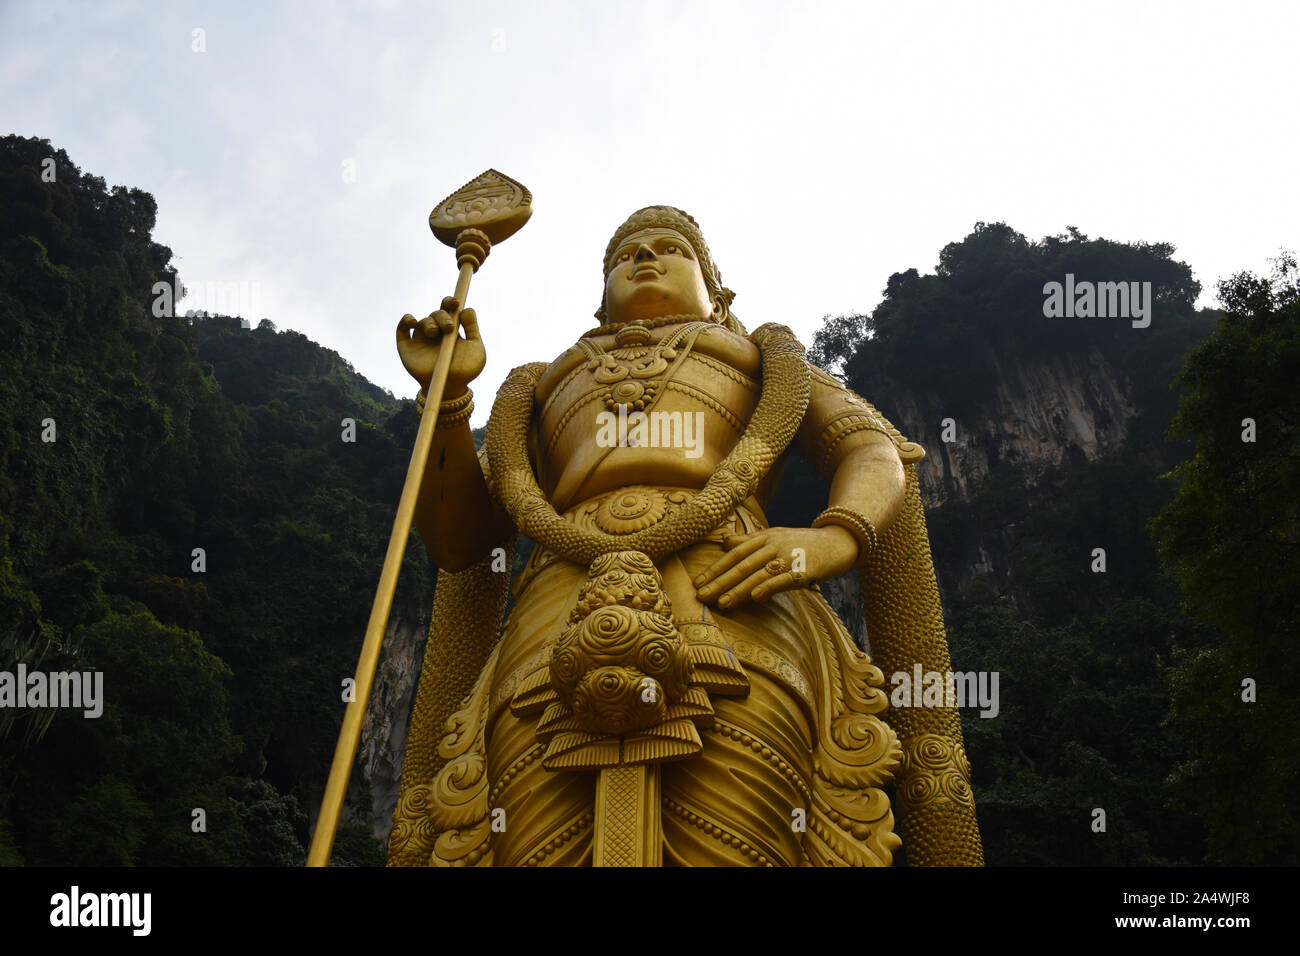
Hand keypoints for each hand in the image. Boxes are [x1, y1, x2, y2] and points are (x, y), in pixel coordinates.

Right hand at [396, 296, 485, 396]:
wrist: (451, 389)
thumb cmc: (466, 371)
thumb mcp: (475, 349)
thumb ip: (473, 329)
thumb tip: (467, 309)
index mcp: (451, 329)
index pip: (448, 309)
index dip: (450, 302)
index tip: (455, 302)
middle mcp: (435, 332)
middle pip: (436, 314)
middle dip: (443, 316)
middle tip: (450, 328)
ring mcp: (421, 339)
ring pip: (422, 321)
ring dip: (430, 323)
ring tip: (436, 333)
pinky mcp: (407, 347)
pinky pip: (402, 329)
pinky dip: (405, 321)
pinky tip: (413, 321)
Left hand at [693, 525, 859, 610]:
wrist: (838, 542)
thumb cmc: (802, 542)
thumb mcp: (775, 536)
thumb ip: (750, 540)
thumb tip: (725, 542)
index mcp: (765, 537)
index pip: (734, 553)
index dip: (715, 568)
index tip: (697, 582)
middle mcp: (774, 545)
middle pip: (742, 565)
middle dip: (720, 581)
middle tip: (701, 596)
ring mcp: (789, 557)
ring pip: (759, 574)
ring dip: (739, 589)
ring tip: (722, 603)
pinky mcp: (805, 570)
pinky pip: (784, 580)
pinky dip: (769, 587)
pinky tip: (756, 598)